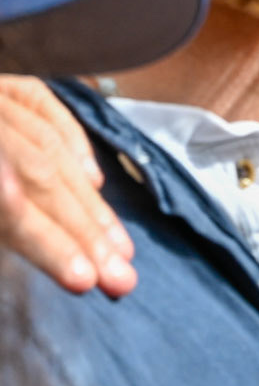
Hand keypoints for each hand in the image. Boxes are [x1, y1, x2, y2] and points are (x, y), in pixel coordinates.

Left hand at [0, 76, 136, 294]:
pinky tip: (93, 181)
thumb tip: (56, 206)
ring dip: (88, 203)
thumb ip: (1, 212)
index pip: (6, 204)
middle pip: (39, 174)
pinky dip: (72, 143)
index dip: (48, 241)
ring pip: (47, 147)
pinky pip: (41, 105)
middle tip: (119, 276)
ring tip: (119, 247)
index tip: (83, 280)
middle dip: (82, 230)